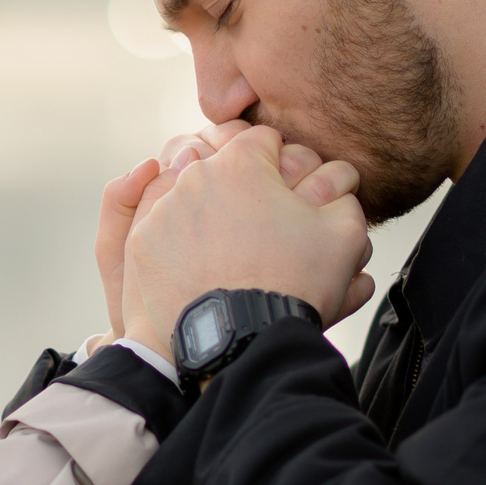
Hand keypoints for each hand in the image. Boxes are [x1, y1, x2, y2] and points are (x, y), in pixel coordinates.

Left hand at [121, 125, 373, 358]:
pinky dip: (181, 246)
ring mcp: (161, 210)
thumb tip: (337, 179)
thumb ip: (342, 190)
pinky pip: (165, 233)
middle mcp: (193, 175)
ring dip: (212, 217)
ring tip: (234, 255)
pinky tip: (206, 269)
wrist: (245, 341)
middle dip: (244, 192)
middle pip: (225, 170)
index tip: (288, 196)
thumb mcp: (344, 232)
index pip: (265, 143)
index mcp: (241, 160)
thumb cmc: (296, 283)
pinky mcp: (141, 245)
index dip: (284, 168)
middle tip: (263, 231)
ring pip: (192, 200)